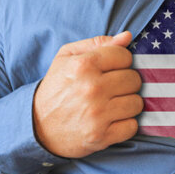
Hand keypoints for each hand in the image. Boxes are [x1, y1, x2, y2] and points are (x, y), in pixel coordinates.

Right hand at [33, 31, 143, 157]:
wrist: (37, 126)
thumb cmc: (56, 88)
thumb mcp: (67, 57)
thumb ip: (97, 43)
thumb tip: (127, 37)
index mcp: (83, 65)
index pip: (125, 56)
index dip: (120, 62)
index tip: (110, 70)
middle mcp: (91, 88)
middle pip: (134, 79)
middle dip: (126, 82)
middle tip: (111, 88)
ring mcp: (97, 114)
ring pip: (137, 103)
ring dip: (127, 104)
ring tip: (112, 104)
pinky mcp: (101, 136)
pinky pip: (132, 126)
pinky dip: (125, 124)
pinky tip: (111, 120)